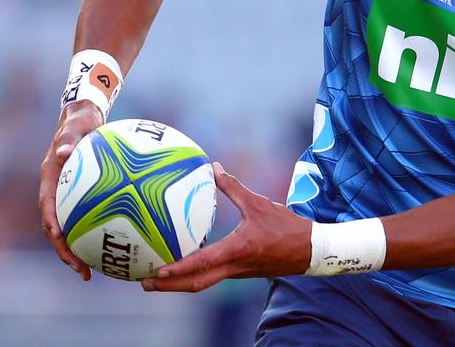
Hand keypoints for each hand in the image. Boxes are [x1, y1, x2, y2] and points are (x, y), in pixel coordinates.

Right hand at [38, 100, 104, 279]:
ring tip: (91, 272)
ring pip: (68, 229)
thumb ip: (69, 138)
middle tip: (81, 269)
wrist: (83, 117)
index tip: (61, 239)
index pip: (46, 206)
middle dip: (64, 251)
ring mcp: (66, 196)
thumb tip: (62, 151)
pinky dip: (94, 235)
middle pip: (55, 228)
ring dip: (76, 251)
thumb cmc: (81, 120)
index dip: (51, 224)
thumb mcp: (77, 125)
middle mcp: (55, 191)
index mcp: (50, 177)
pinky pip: (85, 220)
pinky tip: (115, 246)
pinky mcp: (79, 198)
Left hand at [141, 162, 312, 292]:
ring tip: (156, 279)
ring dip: (179, 284)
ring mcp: (237, 273)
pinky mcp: (240, 273)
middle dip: (169, 286)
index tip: (158, 270)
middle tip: (144, 282)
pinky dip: (193, 277)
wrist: (310, 251)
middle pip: (196, 284)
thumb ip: (234, 187)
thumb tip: (214, 167)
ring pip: (202, 283)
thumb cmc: (286, 226)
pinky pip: (211, 277)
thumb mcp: (259, 204)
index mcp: (238, 250)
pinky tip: (182, 268)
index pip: (203, 263)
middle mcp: (234, 267)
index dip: (179, 268)